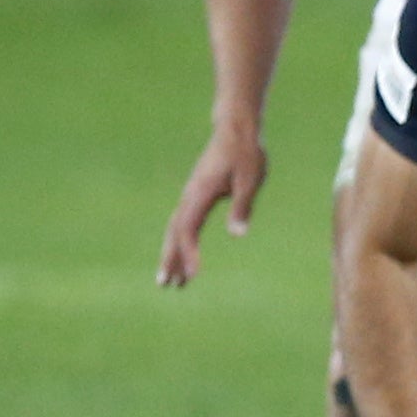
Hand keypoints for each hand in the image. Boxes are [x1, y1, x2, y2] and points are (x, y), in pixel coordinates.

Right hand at [158, 123, 267, 285]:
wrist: (235, 131)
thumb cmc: (245, 154)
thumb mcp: (250, 180)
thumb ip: (243, 206)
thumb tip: (238, 235)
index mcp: (200, 194)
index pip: (189, 230)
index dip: (189, 253)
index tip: (194, 275)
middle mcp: (190, 196)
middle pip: (174, 233)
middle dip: (170, 259)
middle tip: (166, 285)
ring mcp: (190, 195)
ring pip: (176, 229)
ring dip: (172, 254)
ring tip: (172, 280)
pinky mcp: (196, 195)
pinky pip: (183, 222)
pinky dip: (180, 241)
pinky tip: (182, 254)